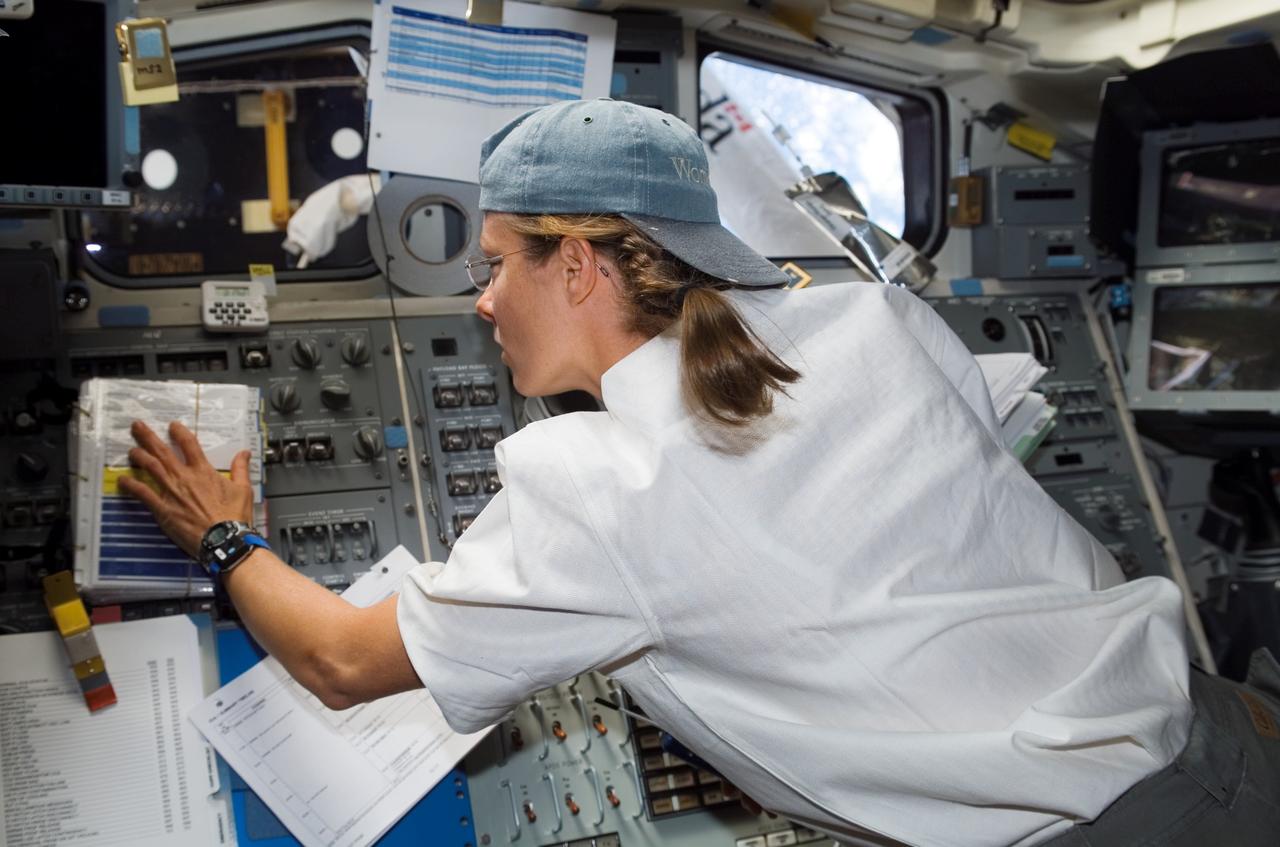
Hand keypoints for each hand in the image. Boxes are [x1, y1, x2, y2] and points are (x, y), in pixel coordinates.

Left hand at [117, 420, 253, 557]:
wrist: (224, 539)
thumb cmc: (234, 516)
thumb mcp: (244, 489)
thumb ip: (241, 469)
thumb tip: (244, 453)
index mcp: (203, 471)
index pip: (189, 444)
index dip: (179, 432)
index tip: (172, 425)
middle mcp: (184, 478)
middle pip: (163, 451)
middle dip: (148, 437)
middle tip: (137, 425)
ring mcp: (171, 493)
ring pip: (150, 468)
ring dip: (139, 456)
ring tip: (131, 450)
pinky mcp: (163, 509)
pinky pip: (143, 493)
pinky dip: (131, 485)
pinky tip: (122, 480)